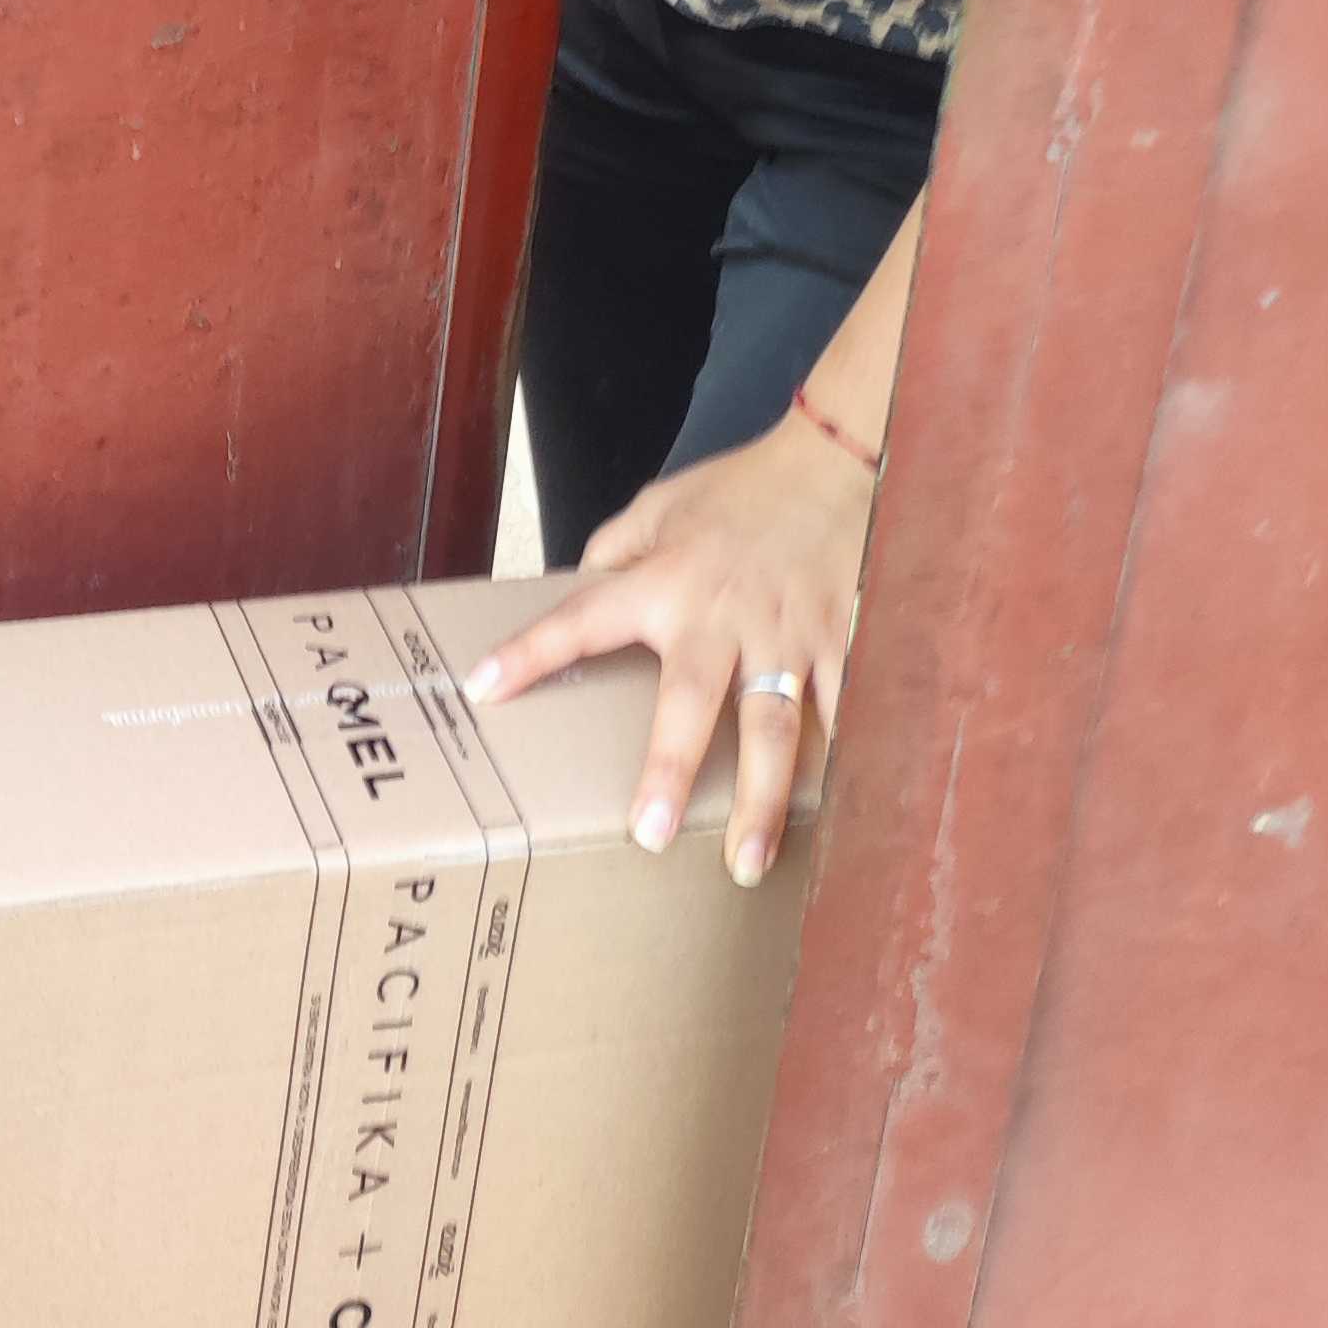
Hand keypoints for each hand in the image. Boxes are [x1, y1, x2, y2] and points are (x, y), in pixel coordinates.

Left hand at [467, 410, 874, 883]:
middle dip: (671, 769)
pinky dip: (844, 766)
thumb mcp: (660, 508)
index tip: (483, 688)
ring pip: (776, 728)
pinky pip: (842, 712)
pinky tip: (844, 821)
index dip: (531, 651)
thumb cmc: (739, 491)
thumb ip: (615, 553)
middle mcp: (721, 618)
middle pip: (694, 703)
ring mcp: (786, 637)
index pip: (582, 618)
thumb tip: (578, 590)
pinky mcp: (840, 645)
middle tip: (651, 834)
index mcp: (664, 583)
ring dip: (761, 801)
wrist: (834, 464)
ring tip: (745, 864)